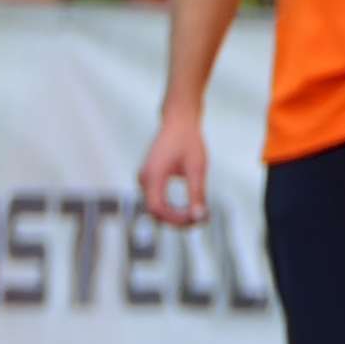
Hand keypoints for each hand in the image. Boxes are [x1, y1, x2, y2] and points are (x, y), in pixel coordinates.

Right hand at [135, 111, 214, 233]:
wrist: (178, 122)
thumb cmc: (188, 141)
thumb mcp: (197, 169)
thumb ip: (197, 194)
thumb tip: (199, 217)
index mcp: (152, 175)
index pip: (157, 209)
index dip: (176, 219)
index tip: (196, 220)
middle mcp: (143, 179)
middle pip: (155, 211)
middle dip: (176, 220)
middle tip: (200, 221)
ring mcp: (144, 179)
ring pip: (155, 208)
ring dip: (174, 215)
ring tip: (197, 215)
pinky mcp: (149, 179)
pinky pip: (156, 200)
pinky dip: (171, 208)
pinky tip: (188, 208)